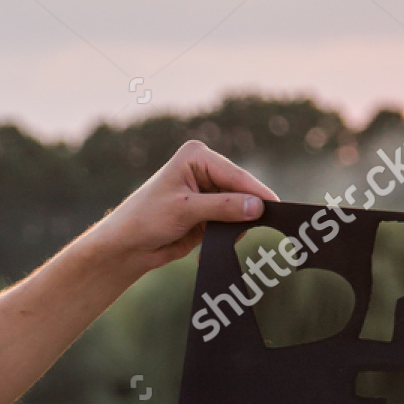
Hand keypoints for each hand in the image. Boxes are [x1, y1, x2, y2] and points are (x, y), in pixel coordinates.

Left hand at [90, 141, 278, 275]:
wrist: (127, 246)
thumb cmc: (146, 218)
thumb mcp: (185, 210)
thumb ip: (222, 207)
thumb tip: (257, 206)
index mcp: (197, 157)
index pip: (234, 174)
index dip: (256, 192)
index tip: (276, 207)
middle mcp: (204, 170)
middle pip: (240, 189)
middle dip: (251, 208)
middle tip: (274, 224)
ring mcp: (207, 193)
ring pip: (238, 207)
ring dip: (242, 222)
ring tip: (252, 236)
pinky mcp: (208, 214)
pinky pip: (230, 222)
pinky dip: (233, 232)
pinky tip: (236, 241)